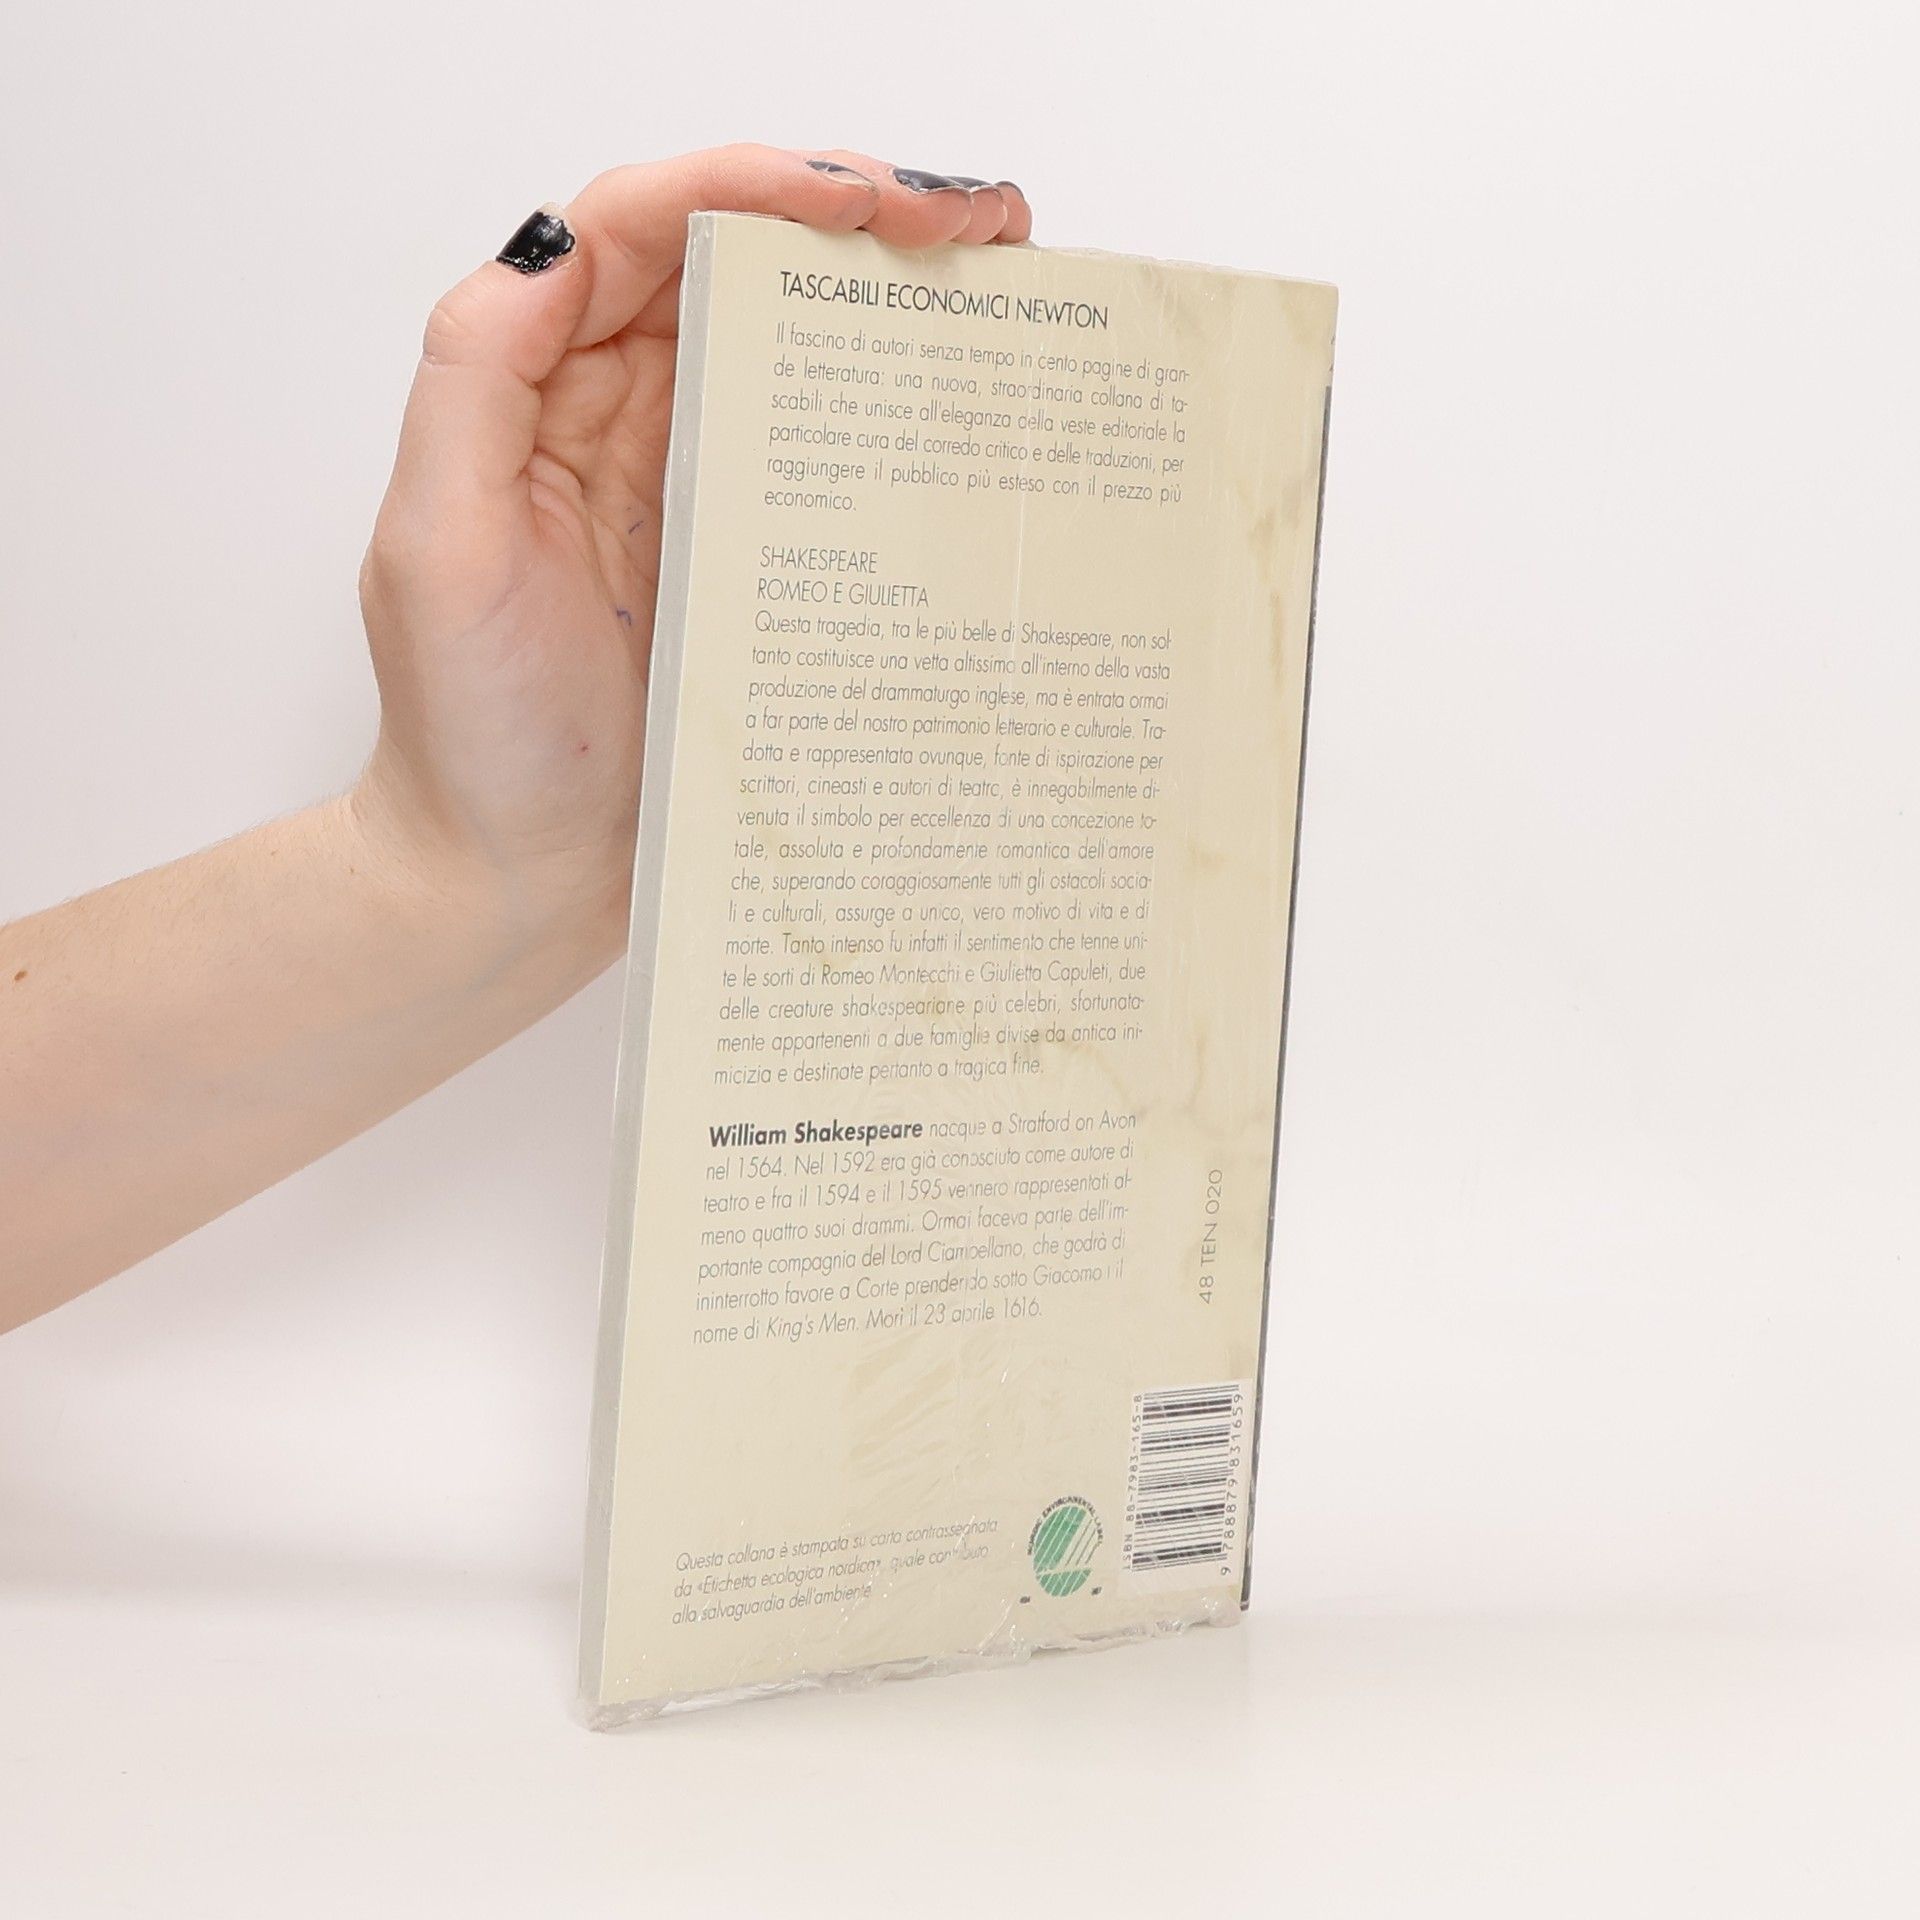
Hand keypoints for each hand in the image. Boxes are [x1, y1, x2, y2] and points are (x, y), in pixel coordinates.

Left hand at [352, 145, 1032, 979]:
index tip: (872, 203)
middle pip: (743, 266)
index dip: (760, 187)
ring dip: (896, 302)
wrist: (521, 880)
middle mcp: (624, 418)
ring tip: (1005, 287)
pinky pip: (832, 461)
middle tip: (980, 229)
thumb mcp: (444, 549)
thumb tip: (565, 245)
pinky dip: (899, 418)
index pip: (648, 231)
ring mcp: (697, 487)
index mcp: (547, 389)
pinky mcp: (755, 562)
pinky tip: (968, 414)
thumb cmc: (474, 738)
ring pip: (799, 348)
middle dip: (861, 218)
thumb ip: (479, 380)